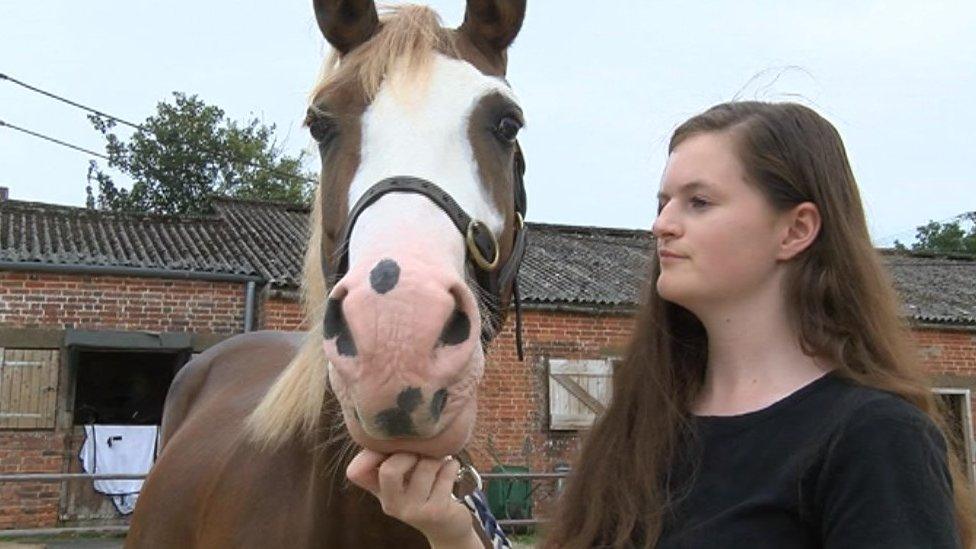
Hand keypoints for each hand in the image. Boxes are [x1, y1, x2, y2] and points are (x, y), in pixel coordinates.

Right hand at [346, 449, 481, 547]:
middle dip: (409, 452)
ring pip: (425, 466)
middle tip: (421, 452)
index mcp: (379, 491)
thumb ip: (387, 457)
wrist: (446, 524)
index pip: (356, 472)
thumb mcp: (401, 477)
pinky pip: (445, 474)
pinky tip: (450, 469)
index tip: (391, 445)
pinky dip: (451, 465)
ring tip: (439, 461)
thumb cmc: (422, 490)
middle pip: (389, 470)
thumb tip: (382, 432)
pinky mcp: (436, 512)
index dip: (369, 453)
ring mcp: (412, 511)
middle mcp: (391, 504)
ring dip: (437, 457)